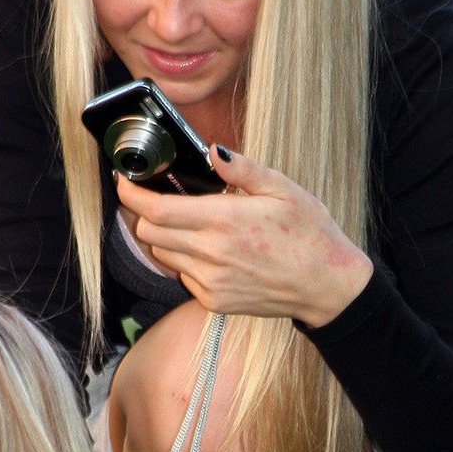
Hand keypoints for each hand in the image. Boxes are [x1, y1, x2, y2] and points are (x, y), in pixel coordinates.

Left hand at [113, 146, 373, 327]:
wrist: (327, 285)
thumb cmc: (310, 234)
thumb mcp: (283, 189)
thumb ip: (242, 169)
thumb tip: (212, 150)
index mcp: (226, 220)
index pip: (156, 209)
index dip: (131, 193)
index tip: (125, 180)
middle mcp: (212, 254)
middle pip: (148, 233)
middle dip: (144, 213)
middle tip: (158, 197)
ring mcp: (211, 282)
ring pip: (161, 255)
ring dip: (164, 237)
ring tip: (190, 224)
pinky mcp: (214, 301)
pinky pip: (182, 277)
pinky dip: (185, 260)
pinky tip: (211, 250)